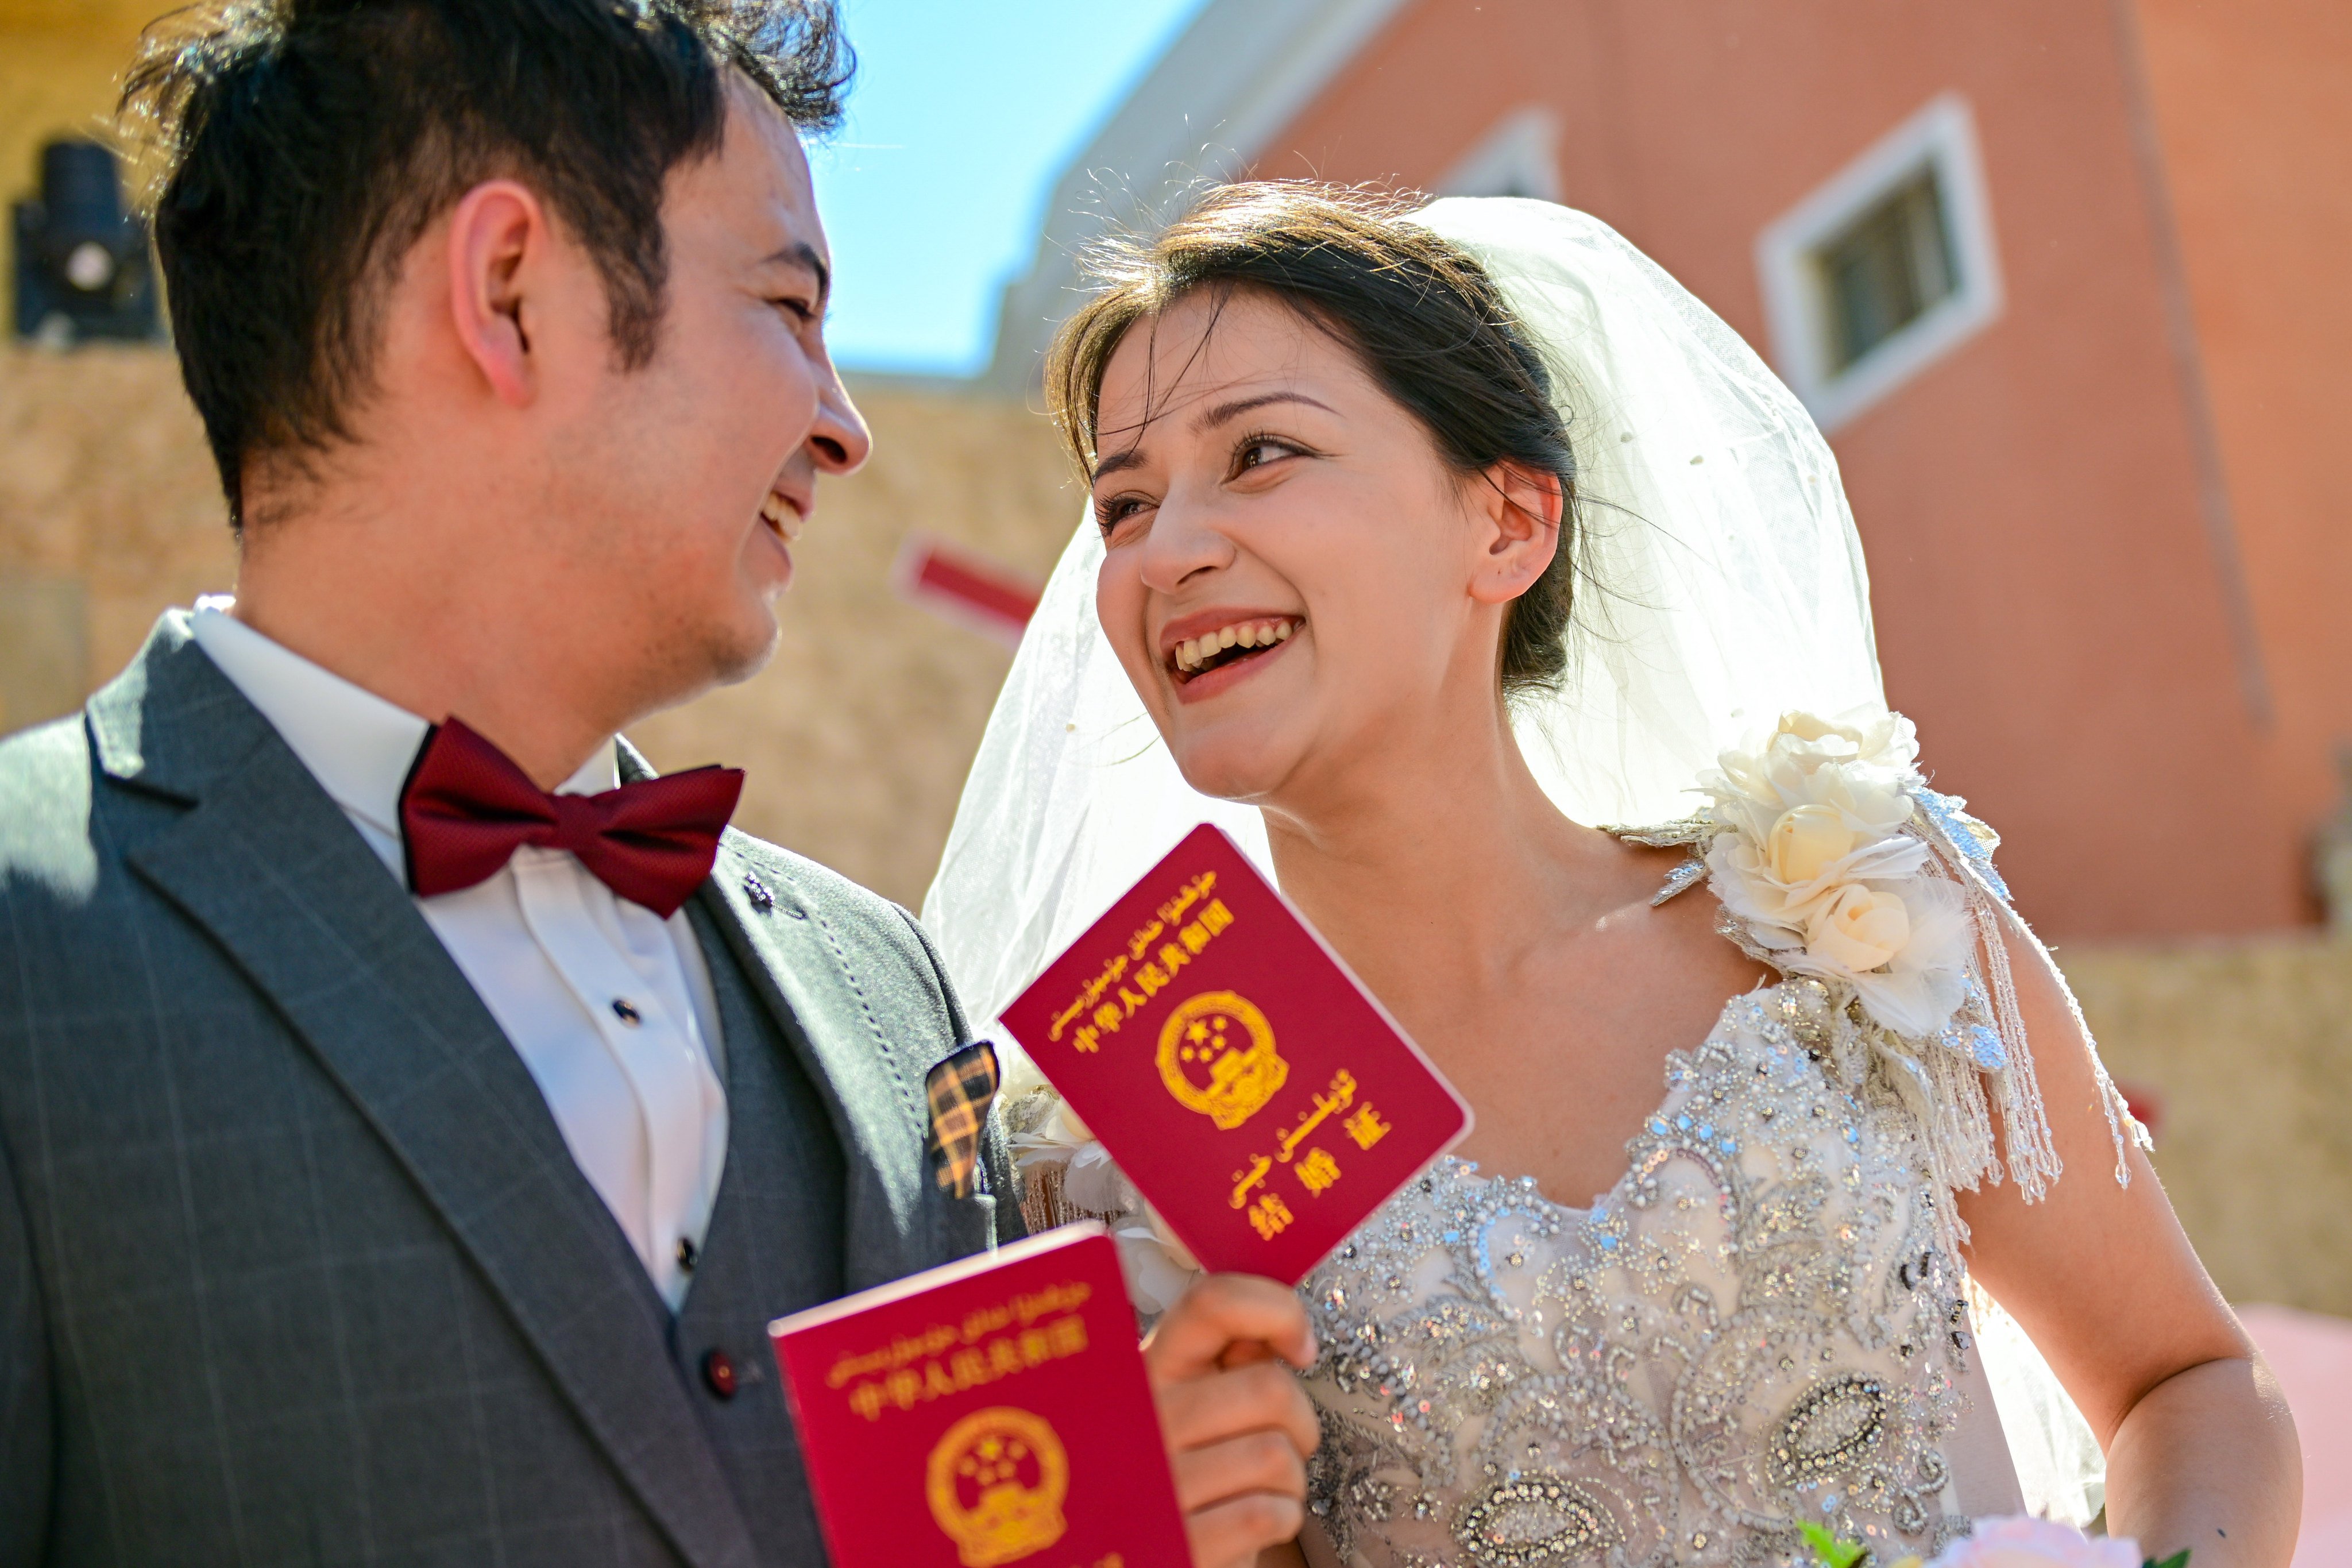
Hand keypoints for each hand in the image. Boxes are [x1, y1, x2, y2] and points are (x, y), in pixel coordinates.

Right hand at [1144, 1273, 1320, 1567]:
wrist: (1142, 1554)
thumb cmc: (1184, 1475)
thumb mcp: (1190, 1407)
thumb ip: (1228, 1364)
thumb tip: (1279, 1336)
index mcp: (1149, 1368)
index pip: (1213, 1303)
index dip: (1277, 1312)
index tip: (1300, 1349)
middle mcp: (1146, 1418)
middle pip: (1270, 1388)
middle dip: (1300, 1423)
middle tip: (1283, 1443)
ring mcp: (1158, 1482)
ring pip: (1278, 1455)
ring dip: (1291, 1479)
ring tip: (1261, 1488)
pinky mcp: (1182, 1541)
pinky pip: (1270, 1514)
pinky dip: (1283, 1519)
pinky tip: (1254, 1522)